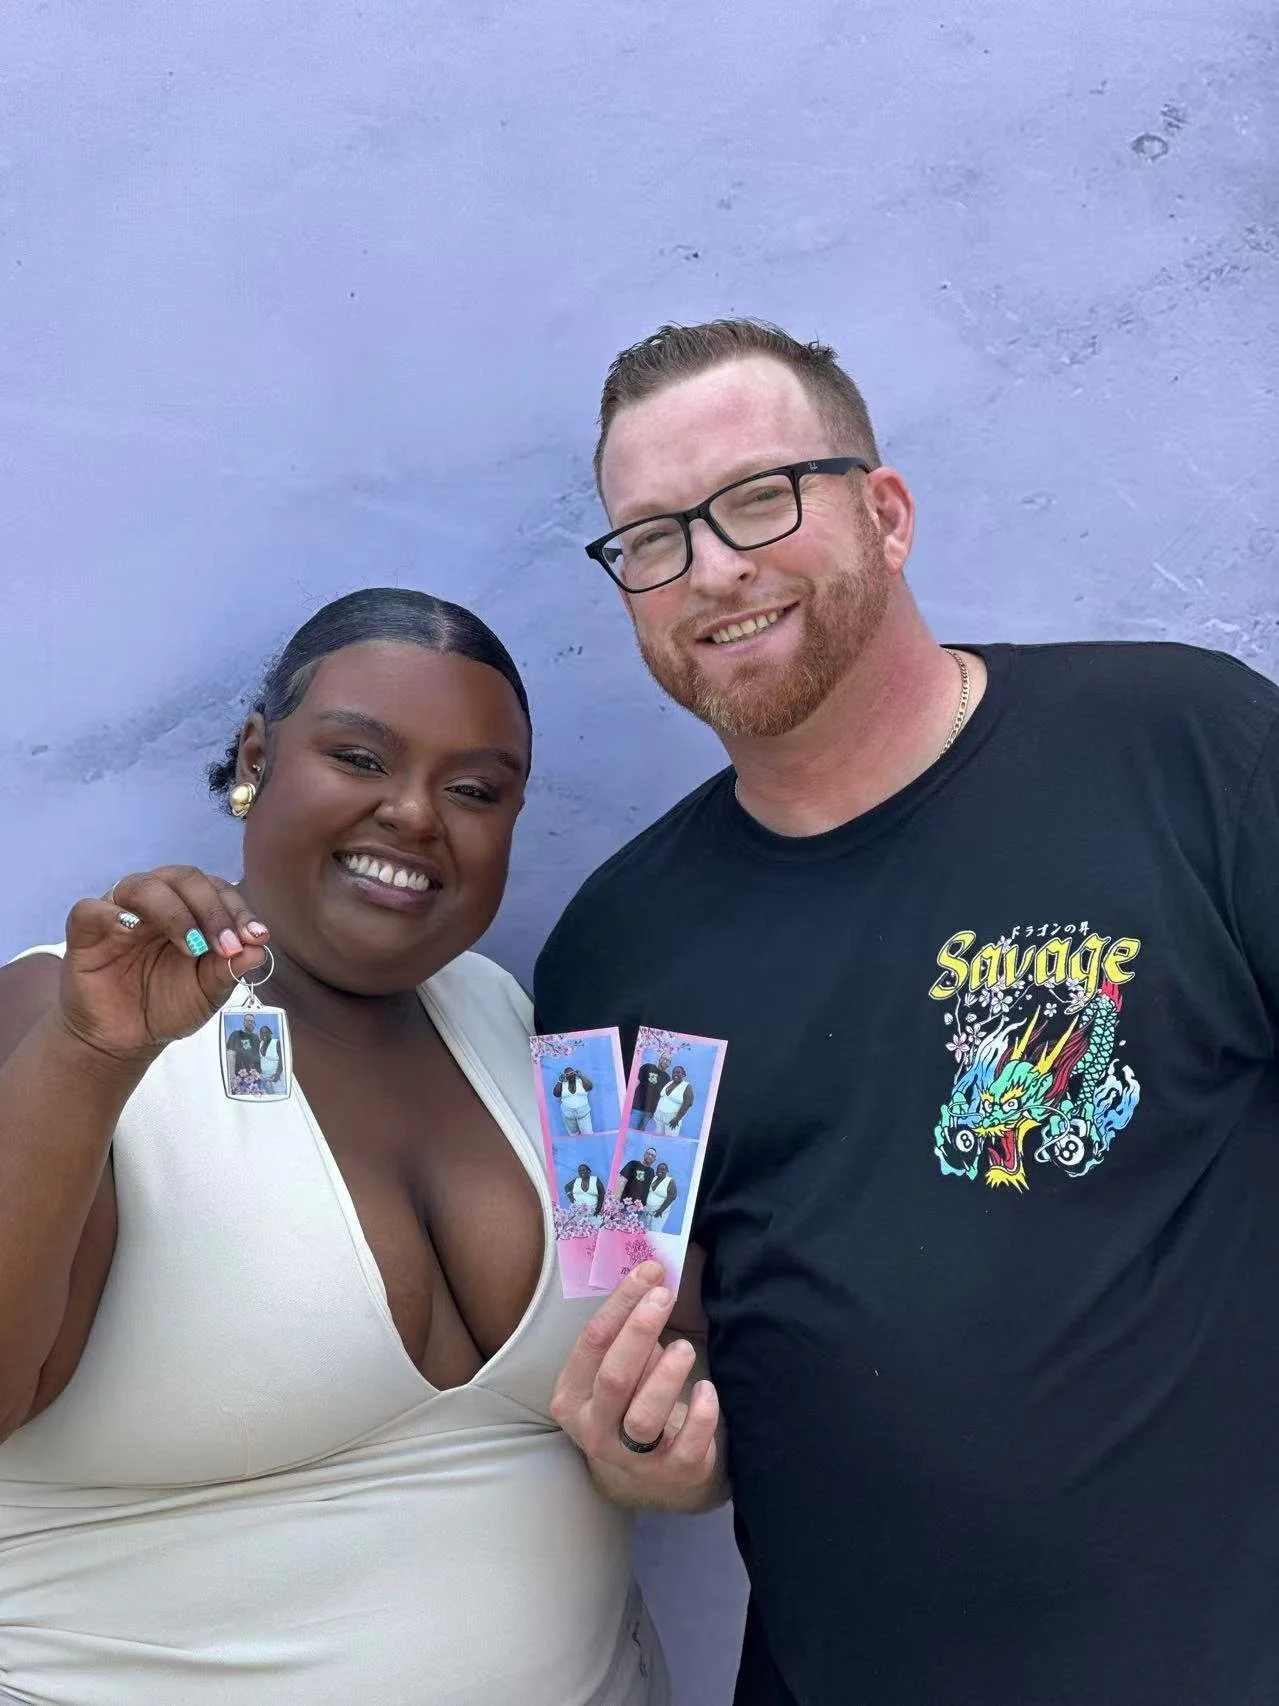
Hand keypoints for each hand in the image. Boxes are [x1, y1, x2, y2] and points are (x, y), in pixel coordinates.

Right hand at [59, 866, 269, 1061]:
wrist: (124, 1038)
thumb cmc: (168, 1005)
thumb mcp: (208, 992)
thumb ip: (230, 969)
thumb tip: (258, 949)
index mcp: (189, 909)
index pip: (216, 889)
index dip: (238, 910)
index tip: (257, 937)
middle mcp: (156, 903)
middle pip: (184, 878)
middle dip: (213, 910)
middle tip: (227, 945)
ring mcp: (119, 912)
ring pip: (143, 885)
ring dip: (175, 912)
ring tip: (192, 947)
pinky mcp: (84, 931)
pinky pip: (91, 909)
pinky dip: (111, 915)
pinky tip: (132, 931)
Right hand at [550, 1262, 721, 1511]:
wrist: (649, 1473)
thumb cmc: (630, 1400)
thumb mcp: (615, 1368)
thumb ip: (624, 1331)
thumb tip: (652, 1276)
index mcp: (572, 1397)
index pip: (592, 1342)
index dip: (622, 1302)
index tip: (650, 1271)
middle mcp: (594, 1430)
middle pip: (614, 1378)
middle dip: (640, 1332)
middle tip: (665, 1297)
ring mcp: (631, 1459)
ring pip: (643, 1417)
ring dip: (666, 1376)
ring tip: (684, 1348)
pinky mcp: (672, 1473)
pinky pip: (686, 1445)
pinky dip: (700, 1414)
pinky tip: (707, 1389)